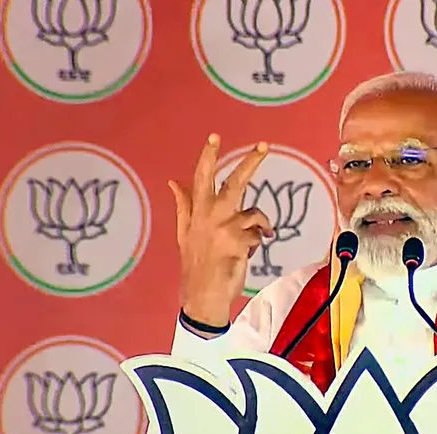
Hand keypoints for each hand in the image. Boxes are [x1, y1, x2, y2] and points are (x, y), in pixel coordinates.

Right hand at [169, 134, 274, 327]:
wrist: (202, 295)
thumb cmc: (197, 264)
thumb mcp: (185, 234)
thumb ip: (184, 206)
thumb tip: (173, 182)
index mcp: (197, 212)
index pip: (201, 178)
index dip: (208, 156)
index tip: (215, 136)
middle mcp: (210, 216)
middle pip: (235, 182)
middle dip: (250, 162)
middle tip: (263, 145)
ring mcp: (225, 228)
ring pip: (255, 214)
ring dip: (259, 226)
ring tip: (254, 238)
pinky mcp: (239, 242)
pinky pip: (259, 235)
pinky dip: (257, 244)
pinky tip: (247, 254)